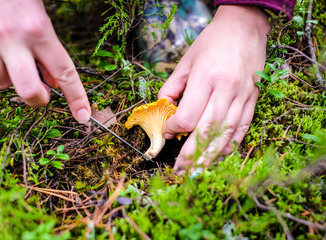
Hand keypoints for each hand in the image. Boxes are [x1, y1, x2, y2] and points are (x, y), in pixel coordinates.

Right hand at [0, 0, 89, 122]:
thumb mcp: (41, 21)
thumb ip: (48, 53)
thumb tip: (51, 84)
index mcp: (38, 30)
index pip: (64, 72)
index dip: (76, 97)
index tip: (83, 115)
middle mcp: (11, 38)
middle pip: (28, 92)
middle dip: (37, 99)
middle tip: (40, 93)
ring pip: (1, 84)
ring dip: (9, 76)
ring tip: (9, 53)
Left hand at [158, 5, 269, 168]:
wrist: (244, 27)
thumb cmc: (211, 43)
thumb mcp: (185, 61)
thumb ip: (171, 87)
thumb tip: (164, 110)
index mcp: (205, 78)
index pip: (188, 116)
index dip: (175, 128)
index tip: (168, 131)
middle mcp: (225, 90)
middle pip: (207, 131)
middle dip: (192, 154)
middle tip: (181, 170)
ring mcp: (242, 96)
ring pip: (226, 134)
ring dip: (211, 156)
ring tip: (198, 170)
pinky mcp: (253, 99)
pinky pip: (243, 127)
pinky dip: (232, 144)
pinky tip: (221, 155)